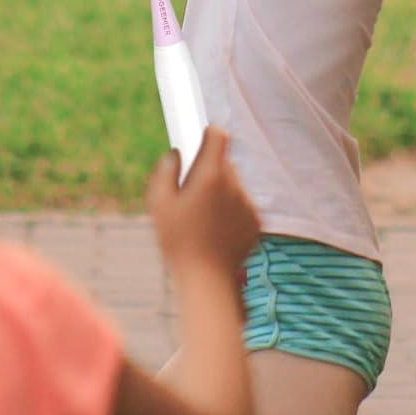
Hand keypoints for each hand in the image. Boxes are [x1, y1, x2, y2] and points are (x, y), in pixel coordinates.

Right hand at [148, 126, 260, 278]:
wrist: (208, 281)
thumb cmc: (178, 242)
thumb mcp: (159, 204)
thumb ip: (165, 172)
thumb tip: (175, 154)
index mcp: (211, 175)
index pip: (218, 136)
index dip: (208, 133)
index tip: (199, 138)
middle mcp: (234, 184)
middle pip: (224, 162)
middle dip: (209, 169)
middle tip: (191, 190)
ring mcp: (248, 203)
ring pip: (233, 184)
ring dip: (221, 190)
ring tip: (201, 216)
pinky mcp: (256, 221)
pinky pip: (242, 204)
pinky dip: (231, 210)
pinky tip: (215, 230)